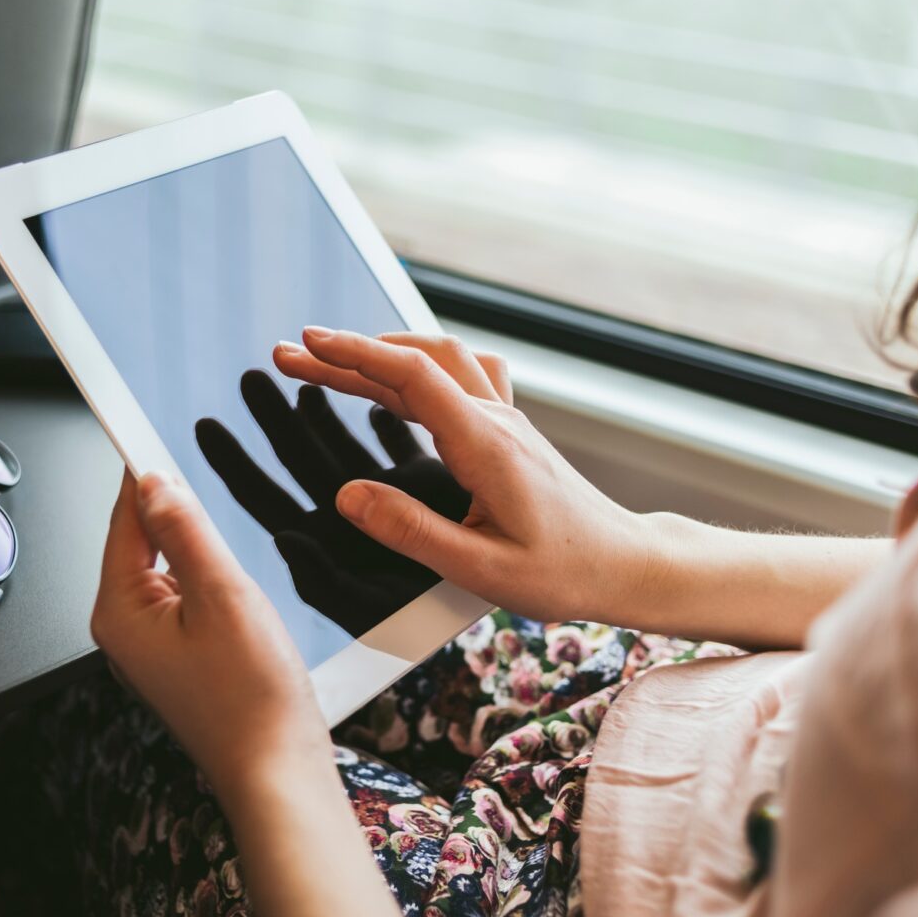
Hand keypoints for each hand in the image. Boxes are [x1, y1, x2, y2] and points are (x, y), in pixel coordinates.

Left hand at [91, 470, 332, 799]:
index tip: (139, 427)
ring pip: (165, 571)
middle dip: (175, 515)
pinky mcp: (176, 659)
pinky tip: (236, 595)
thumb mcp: (223, 595)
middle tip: (208, 493)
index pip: (123, 520)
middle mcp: (123, 632)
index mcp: (119, 613)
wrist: (277, 771)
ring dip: (197, 553)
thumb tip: (153, 483)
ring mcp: (149, 648)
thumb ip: (185, 531)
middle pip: (140, 543)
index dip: (139, 473)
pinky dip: (206, 582)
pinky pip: (182, 600)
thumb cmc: (251, 700)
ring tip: (233, 571)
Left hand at [195, 369, 469, 636]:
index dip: (232, 460)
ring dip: (319, 408)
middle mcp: (343, 519)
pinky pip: (392, 445)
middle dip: (271, 415)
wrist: (484, 624)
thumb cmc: (415, 633)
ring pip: (336, 444)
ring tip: (302, 377)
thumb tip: (283, 537)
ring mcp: (380, 502)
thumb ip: (319, 578)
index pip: (261, 495)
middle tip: (252, 376)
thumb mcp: (358, 612)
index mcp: (317, 544)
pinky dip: (381, 420)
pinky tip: (369, 398)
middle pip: (294, 458)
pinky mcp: (422, 491)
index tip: (204, 422)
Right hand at [273, 329, 658, 624]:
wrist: (624, 563)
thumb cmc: (562, 572)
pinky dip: (416, 368)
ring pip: (440, 360)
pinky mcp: (509, 431)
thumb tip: (347, 496)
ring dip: (383, 353)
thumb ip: (410, 531)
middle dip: (350, 350)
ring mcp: (505, 420)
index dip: (353, 355)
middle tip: (294, 352)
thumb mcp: (480, 568)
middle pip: (417, 358)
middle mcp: (495, 419)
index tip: (305, 344)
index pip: (411, 376)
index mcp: (485, 444)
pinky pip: (459, 376)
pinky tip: (395, 384)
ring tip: (331, 363)